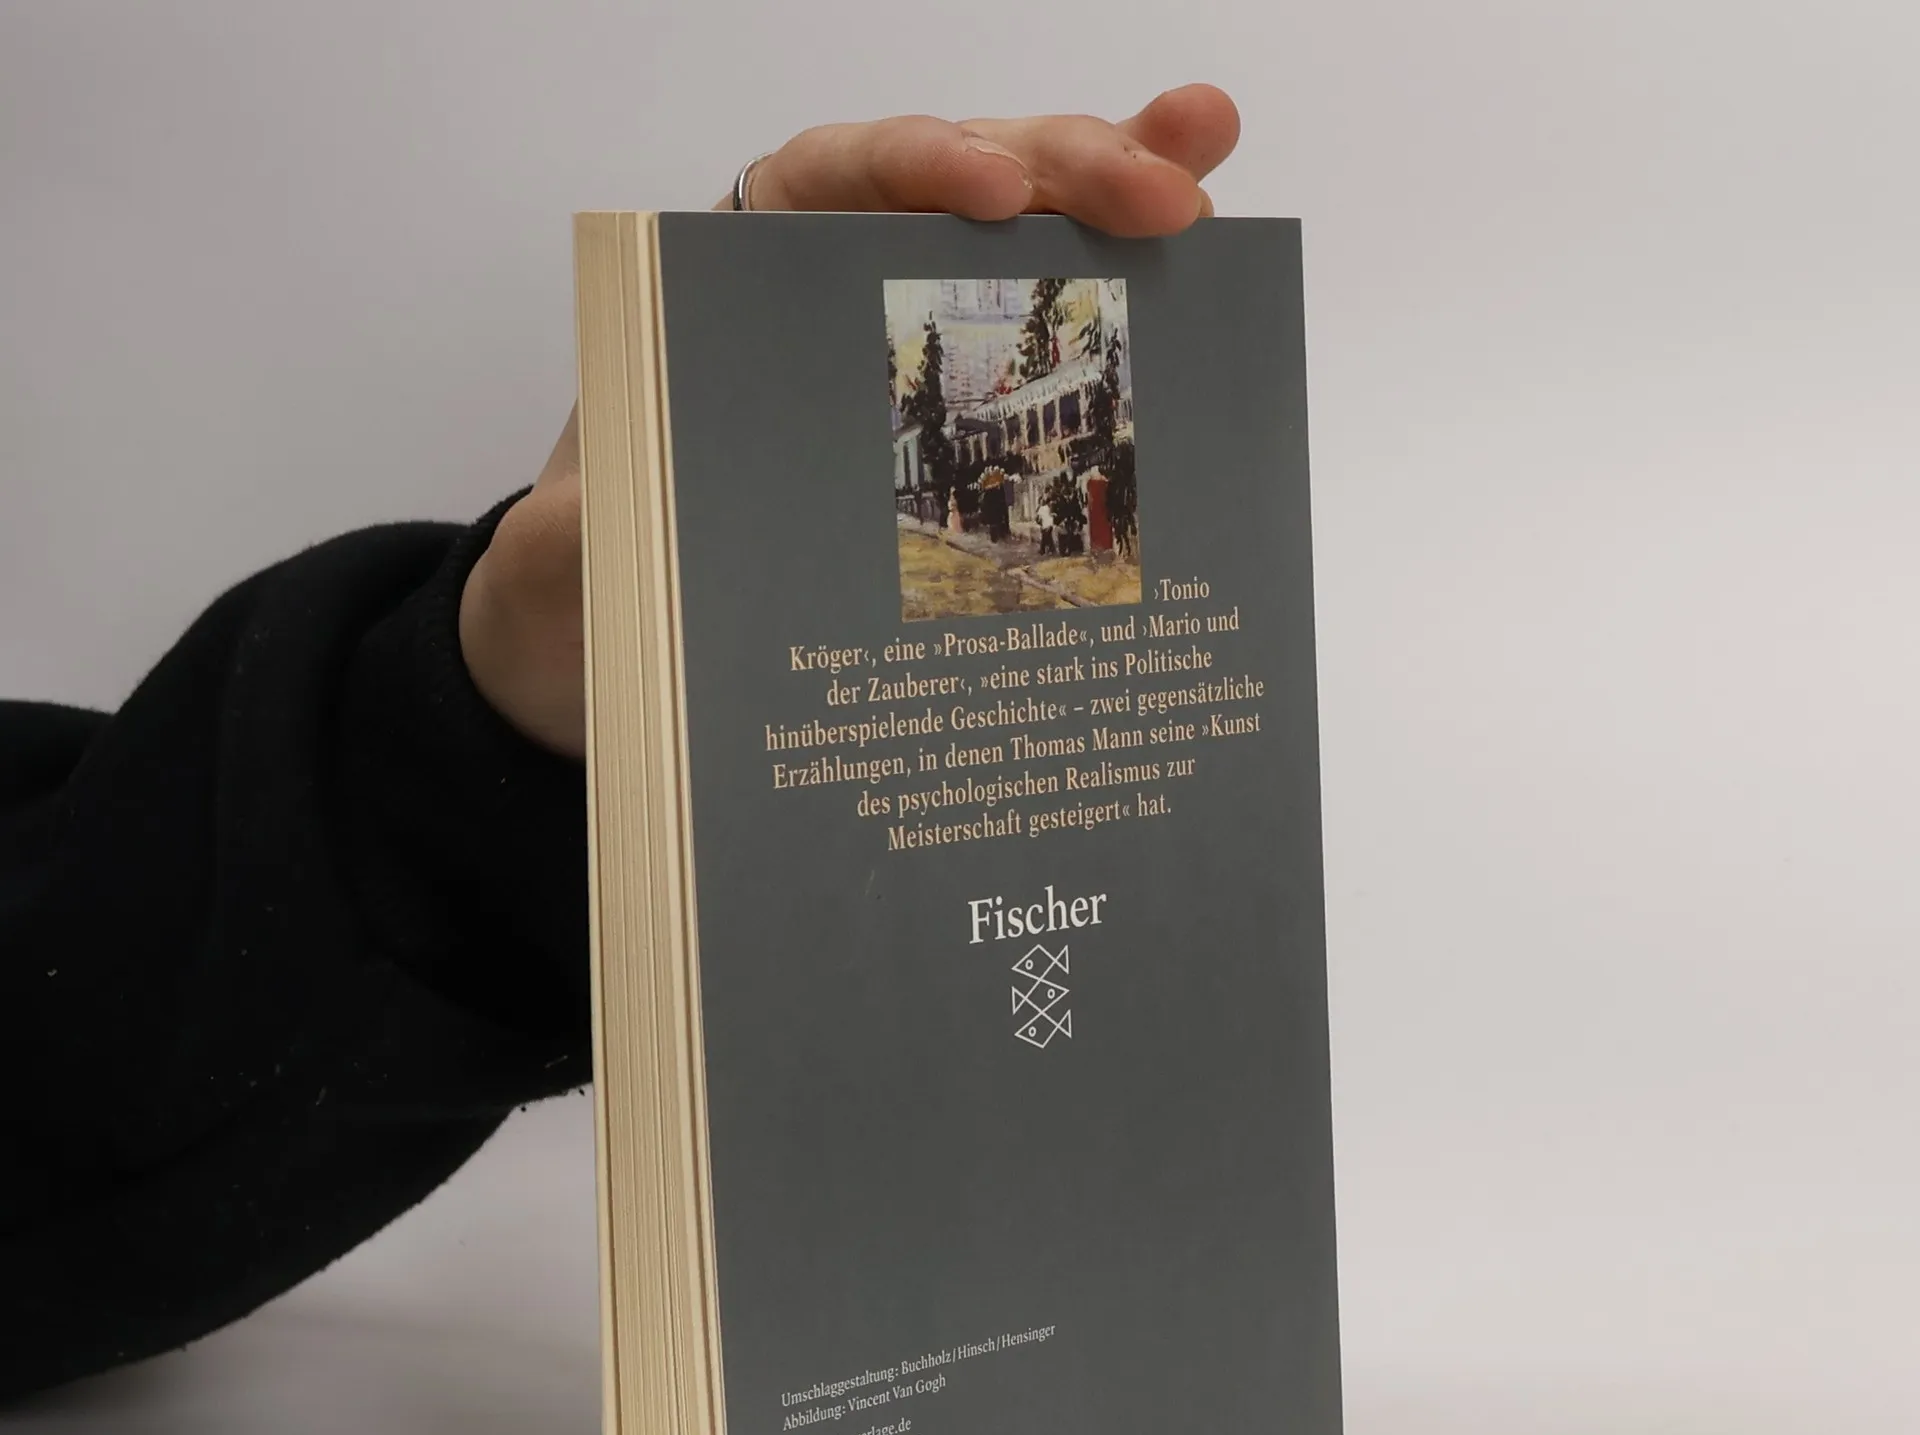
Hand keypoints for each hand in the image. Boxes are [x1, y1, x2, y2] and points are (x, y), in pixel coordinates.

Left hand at [459, 85, 1240, 757]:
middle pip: (953, 184)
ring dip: (1119, 193)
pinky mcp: (950, 414)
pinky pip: (1037, 340)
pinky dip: (1114, 303)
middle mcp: (821, 284)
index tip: (998, 199)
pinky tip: (1196, 267)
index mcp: (726, 277)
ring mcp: (899, 338)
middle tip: (1170, 193)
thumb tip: (608, 526)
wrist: (607, 646)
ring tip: (1208, 166)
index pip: (830, 177)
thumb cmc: (594, 577)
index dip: (921, 168)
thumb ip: (585, 528)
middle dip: (1065, 172)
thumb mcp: (575, 555)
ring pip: (1018, 241)